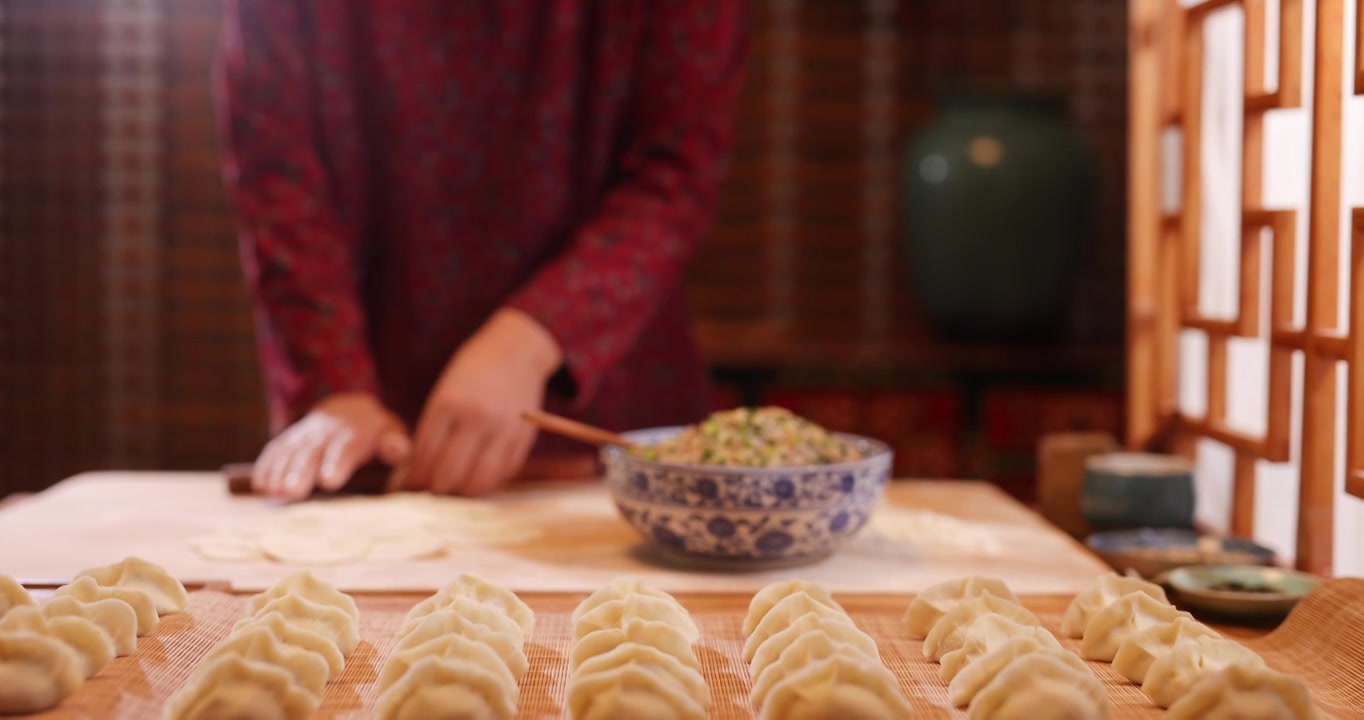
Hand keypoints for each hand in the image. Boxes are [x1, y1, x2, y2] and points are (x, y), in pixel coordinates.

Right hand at [253, 393, 409, 500]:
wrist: (349, 407)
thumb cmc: (375, 431)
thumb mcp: (391, 432)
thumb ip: (395, 443)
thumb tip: (398, 448)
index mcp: (354, 433)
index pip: (345, 447)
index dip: (337, 463)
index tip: (329, 481)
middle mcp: (326, 432)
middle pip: (312, 451)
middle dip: (300, 471)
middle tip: (290, 492)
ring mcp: (306, 434)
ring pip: (291, 450)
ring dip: (279, 470)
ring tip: (272, 491)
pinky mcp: (290, 438)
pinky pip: (276, 448)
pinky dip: (267, 464)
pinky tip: (260, 484)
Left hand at [407, 308, 562, 496]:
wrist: (516, 350)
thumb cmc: (472, 371)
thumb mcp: (444, 392)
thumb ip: (432, 429)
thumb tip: (417, 471)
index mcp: (449, 403)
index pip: (424, 456)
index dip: (413, 478)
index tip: (407, 487)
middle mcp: (477, 417)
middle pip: (449, 474)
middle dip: (435, 490)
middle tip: (429, 492)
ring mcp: (503, 429)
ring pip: (479, 481)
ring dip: (463, 492)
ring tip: (454, 489)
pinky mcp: (524, 437)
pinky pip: (504, 474)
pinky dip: (489, 482)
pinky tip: (478, 478)